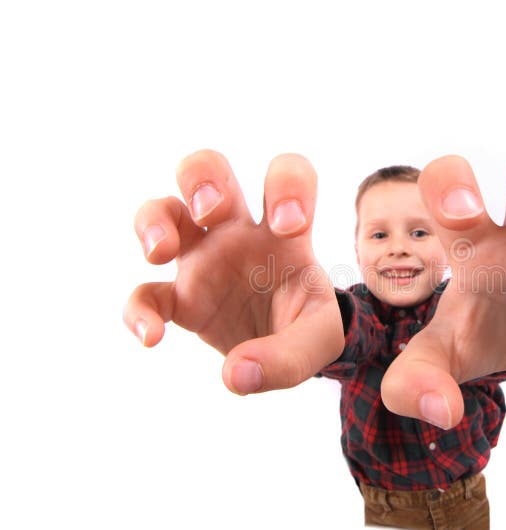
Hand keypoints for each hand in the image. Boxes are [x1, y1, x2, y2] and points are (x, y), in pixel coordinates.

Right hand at [123, 151, 343, 393]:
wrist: (285, 350)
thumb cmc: (304, 324)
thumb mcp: (318, 342)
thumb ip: (290, 357)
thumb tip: (238, 375)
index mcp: (283, 232)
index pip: (287, 176)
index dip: (287, 185)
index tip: (288, 226)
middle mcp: (238, 234)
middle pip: (209, 169)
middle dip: (203, 177)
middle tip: (209, 212)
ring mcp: (203, 259)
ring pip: (163, 210)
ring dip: (153, 220)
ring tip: (160, 252)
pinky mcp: (180, 297)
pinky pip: (145, 293)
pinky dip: (138, 312)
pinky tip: (152, 337)